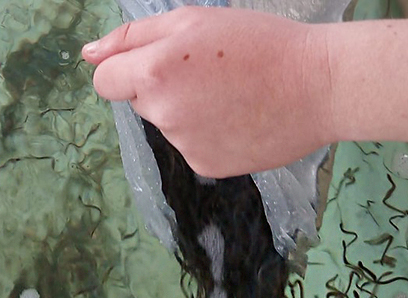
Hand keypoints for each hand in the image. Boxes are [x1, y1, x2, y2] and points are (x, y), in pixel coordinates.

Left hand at [82, 7, 333, 177]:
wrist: (319, 85)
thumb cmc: (259, 43)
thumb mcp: (192, 20)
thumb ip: (132, 38)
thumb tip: (88, 55)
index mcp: (154, 73)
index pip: (105, 81)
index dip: (126, 69)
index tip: (155, 63)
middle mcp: (163, 114)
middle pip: (140, 101)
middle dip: (163, 87)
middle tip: (212, 72)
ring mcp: (184, 144)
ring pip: (167, 124)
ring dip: (187, 110)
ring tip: (232, 94)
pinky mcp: (205, 165)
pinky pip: (191, 145)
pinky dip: (207, 133)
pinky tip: (239, 117)